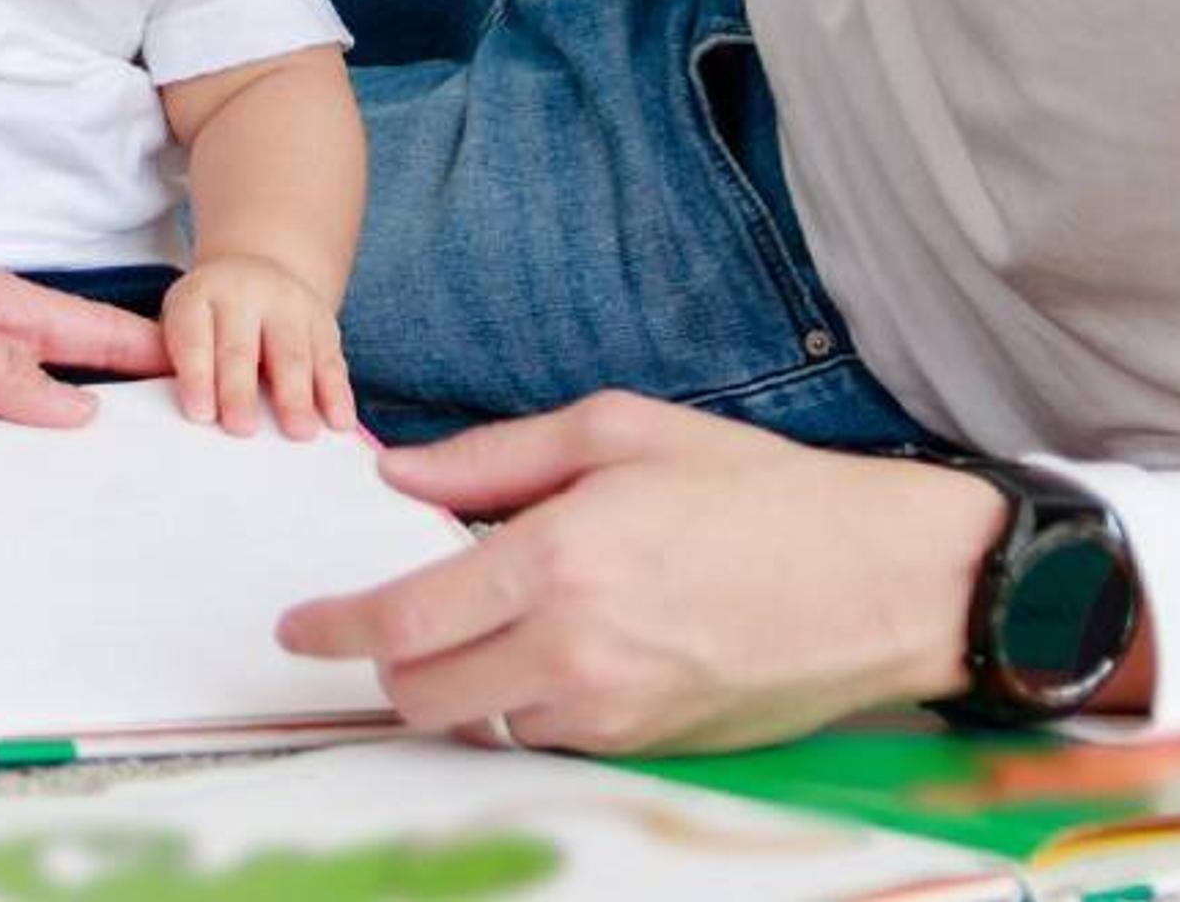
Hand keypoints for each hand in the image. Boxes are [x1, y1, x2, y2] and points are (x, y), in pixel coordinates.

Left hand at [164, 253, 355, 440]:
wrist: (258, 272)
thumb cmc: (209, 321)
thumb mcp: (184, 323)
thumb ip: (178, 362)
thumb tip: (166, 419)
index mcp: (199, 298)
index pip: (194, 337)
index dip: (197, 374)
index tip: (200, 414)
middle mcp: (244, 295)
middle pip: (241, 346)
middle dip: (241, 389)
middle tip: (242, 429)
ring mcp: (288, 305)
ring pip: (292, 351)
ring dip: (297, 394)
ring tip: (300, 432)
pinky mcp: (323, 321)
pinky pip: (331, 358)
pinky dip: (336, 392)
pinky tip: (339, 421)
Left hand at [273, 391, 1010, 752]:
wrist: (884, 580)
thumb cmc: (758, 491)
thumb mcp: (621, 432)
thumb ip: (495, 458)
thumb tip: (401, 477)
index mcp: (558, 560)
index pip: (403, 622)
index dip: (333, 630)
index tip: (296, 628)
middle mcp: (575, 651)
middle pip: (422, 696)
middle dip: (386, 667)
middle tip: (386, 624)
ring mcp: (614, 712)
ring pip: (481, 724)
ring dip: (459, 686)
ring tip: (485, 628)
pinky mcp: (648, 748)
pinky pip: (547, 737)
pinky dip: (525, 703)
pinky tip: (555, 651)